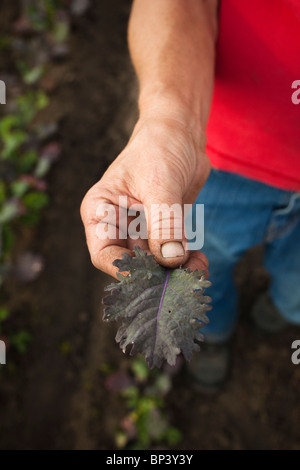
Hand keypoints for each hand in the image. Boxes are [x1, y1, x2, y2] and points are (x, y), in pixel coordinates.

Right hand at [80, 112, 210, 277]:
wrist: (181, 133)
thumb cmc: (158, 147)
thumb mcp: (159, 184)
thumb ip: (164, 223)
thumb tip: (171, 260)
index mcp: (101, 213)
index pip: (105, 255)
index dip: (126, 271)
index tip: (153, 278)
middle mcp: (118, 225)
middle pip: (132, 264)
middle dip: (157, 274)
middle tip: (182, 278)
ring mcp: (142, 230)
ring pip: (155, 263)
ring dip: (175, 271)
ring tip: (197, 268)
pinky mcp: (164, 230)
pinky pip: (172, 254)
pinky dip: (185, 262)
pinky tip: (199, 260)